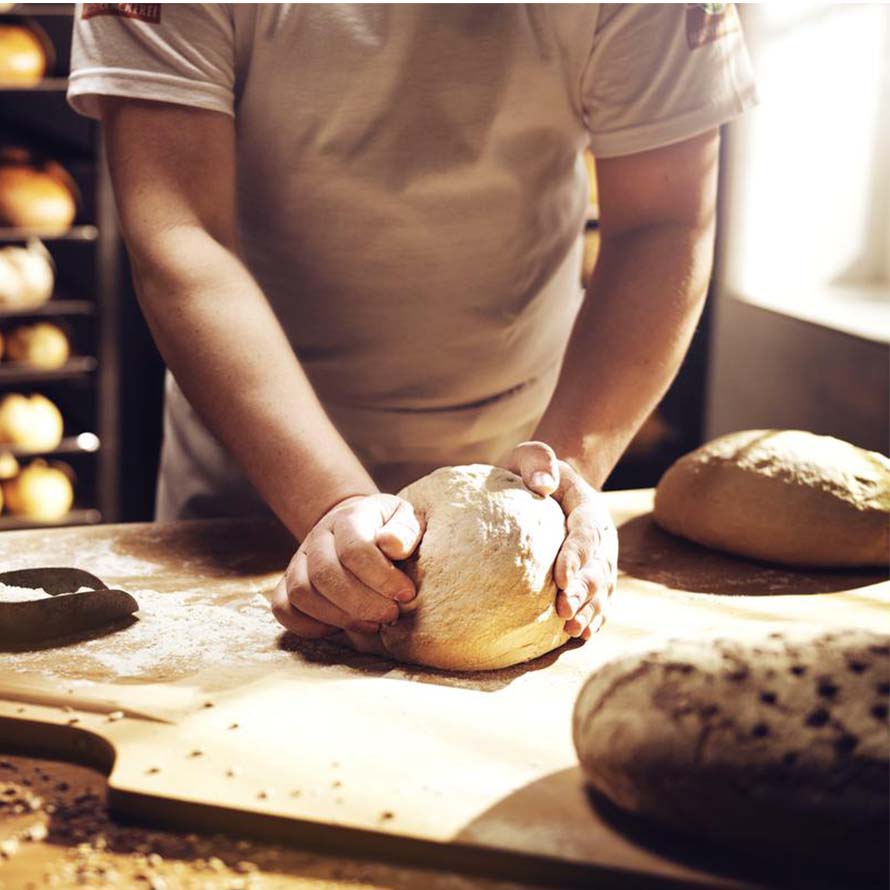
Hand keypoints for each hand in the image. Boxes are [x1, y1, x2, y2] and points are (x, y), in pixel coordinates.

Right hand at [270, 494, 423, 637]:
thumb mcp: (405, 519)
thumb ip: (404, 531)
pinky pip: (284, 609)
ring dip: (339, 617)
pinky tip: (341, 628)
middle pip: (325, 574)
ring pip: (302, 594)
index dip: (382, 577)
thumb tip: (394, 545)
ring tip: (372, 624)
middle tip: (391, 615)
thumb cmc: (387, 529)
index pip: (355, 549)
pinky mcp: (286, 583)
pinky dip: (310, 626)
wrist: (354, 526)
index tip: (406, 594)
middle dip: (362, 603)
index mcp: (348, 518)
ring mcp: (298, 560)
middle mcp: (317, 537)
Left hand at [501, 442, 617, 638]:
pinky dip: (592, 618)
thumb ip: (538, 460)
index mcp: (588, 507)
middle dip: (583, 590)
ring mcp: (601, 559)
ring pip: (602, 589)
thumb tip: (542, 484)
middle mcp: (601, 536)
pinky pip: (598, 600)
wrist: (546, 486)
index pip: (586, 532)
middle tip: (563, 609)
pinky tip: (579, 635)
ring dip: (589, 610)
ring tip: (571, 628)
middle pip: (598, 566)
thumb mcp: (530, 455)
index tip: (560, 577)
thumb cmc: (531, 471)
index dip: (577, 556)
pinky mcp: (593, 577)